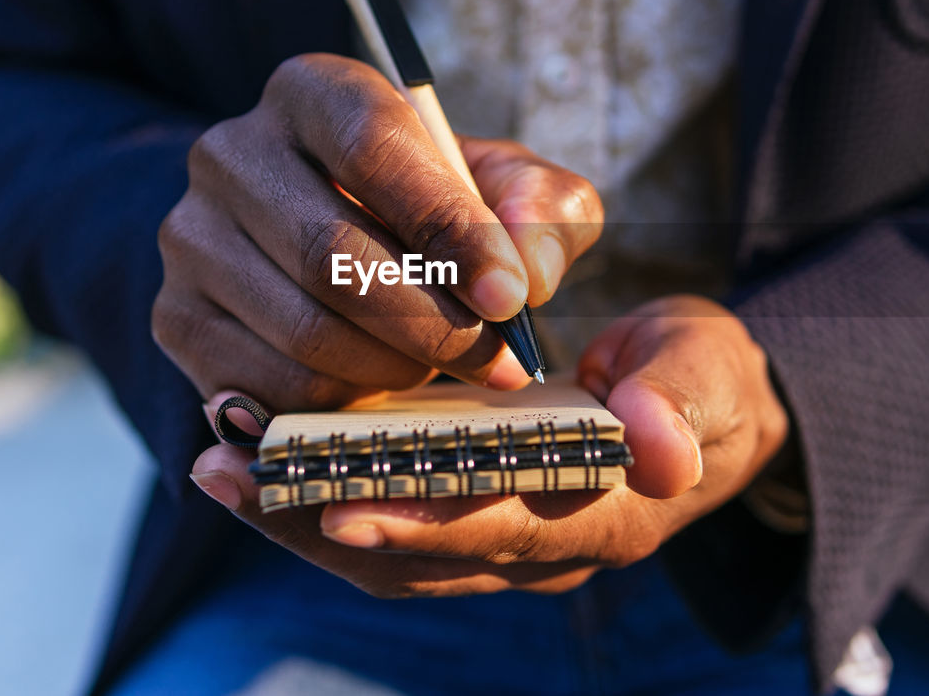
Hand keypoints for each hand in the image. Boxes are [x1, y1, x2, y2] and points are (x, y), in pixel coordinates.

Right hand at [152, 53, 602, 410]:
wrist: (338, 240)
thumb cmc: (435, 208)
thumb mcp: (507, 187)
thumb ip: (543, 210)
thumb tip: (528, 273)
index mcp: (313, 92)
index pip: (373, 147)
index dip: (448, 228)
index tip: (508, 296)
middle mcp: (231, 152)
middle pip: (333, 255)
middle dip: (432, 325)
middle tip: (494, 363)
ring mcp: (192, 237)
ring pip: (302, 331)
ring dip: (392, 369)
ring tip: (436, 367)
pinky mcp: (175, 316)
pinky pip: (266, 388)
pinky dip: (339, 403)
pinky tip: (377, 384)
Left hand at [190, 295, 788, 597]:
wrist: (693, 407)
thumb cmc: (698, 379)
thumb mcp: (709, 373)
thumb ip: (685, 401)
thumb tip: (652, 443)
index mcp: (605, 516)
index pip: (505, 528)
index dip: (424, 518)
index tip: (340, 501)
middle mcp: (541, 550)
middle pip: (420, 555)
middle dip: (325, 521)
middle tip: (234, 477)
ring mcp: (498, 543)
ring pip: (387, 552)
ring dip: (300, 515)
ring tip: (219, 465)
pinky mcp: (465, 519)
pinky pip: (381, 524)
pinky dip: (316, 498)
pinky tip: (255, 458)